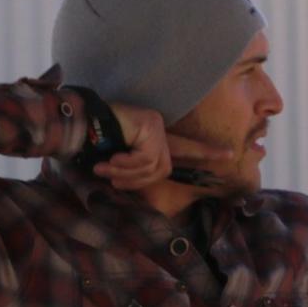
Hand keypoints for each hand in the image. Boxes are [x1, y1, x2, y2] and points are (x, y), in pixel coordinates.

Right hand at [94, 105, 229, 190]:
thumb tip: (150, 181)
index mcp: (154, 139)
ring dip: (126, 173)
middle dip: (135, 179)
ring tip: (106, 167)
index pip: (185, 148)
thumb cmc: (92, 144)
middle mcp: (159, 130)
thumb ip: (138, 172)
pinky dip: (127, 165)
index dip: (206, 153)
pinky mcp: (151, 125)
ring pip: (154, 168)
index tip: (230, 154)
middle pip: (163, 170)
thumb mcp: (119, 164)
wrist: (76, 124)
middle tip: (109, 176)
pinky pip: (147, 160)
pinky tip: (112, 157)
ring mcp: (156, 125)